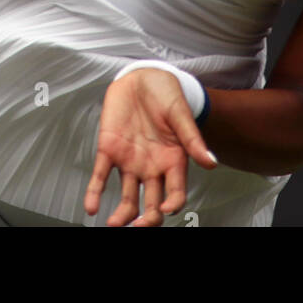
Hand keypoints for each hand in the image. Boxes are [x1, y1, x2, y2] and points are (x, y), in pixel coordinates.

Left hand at [84, 68, 217, 226]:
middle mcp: (152, 166)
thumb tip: (211, 162)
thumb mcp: (180, 113)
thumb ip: (192, 139)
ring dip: (121, 214)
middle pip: (151, 202)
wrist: (142, 75)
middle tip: (141, 226)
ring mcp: (130, 161)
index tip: (167, 208)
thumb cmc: (166, 93)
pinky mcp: (109, 151)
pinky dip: (94, 193)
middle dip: (148, 218)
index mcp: (173, 159)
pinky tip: (91, 207)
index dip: (172, 204)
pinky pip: (100, 177)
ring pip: (127, 197)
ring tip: (115, 223)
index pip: (175, 192)